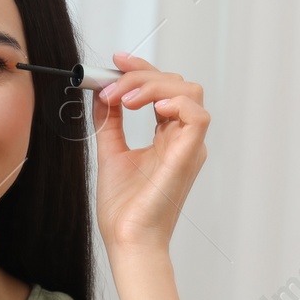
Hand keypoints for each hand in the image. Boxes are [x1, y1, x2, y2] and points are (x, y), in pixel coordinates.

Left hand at [91, 51, 209, 254]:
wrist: (127, 239)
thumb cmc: (124, 210)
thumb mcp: (110, 152)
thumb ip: (109, 121)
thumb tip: (102, 92)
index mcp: (168, 138)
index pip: (163, 89)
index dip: (142, 69)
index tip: (116, 61)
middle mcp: (182, 139)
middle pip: (176, 84)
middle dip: (141, 75)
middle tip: (111, 85)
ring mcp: (189, 147)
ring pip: (189, 92)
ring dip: (154, 85)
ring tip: (126, 99)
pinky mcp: (189, 156)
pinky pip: (197, 116)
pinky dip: (175, 102)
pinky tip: (150, 108)